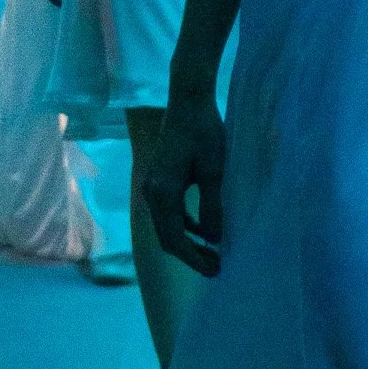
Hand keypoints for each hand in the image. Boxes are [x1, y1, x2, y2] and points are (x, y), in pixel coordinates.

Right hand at [142, 92, 225, 275]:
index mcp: (163, 193)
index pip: (174, 239)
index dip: (194, 258)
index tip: (215, 270)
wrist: (188, 98)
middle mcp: (152, 192)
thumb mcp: (213, 170)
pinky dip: (184, 223)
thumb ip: (211, 207)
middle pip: (167, 236)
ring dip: (188, 240)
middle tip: (215, 266)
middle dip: (190, 254)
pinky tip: (202, 227)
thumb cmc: (204, 130)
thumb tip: (213, 239)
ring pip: (167, 225)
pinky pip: (169, 211)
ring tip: (212, 252)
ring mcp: (153, 185)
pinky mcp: (159, 178)